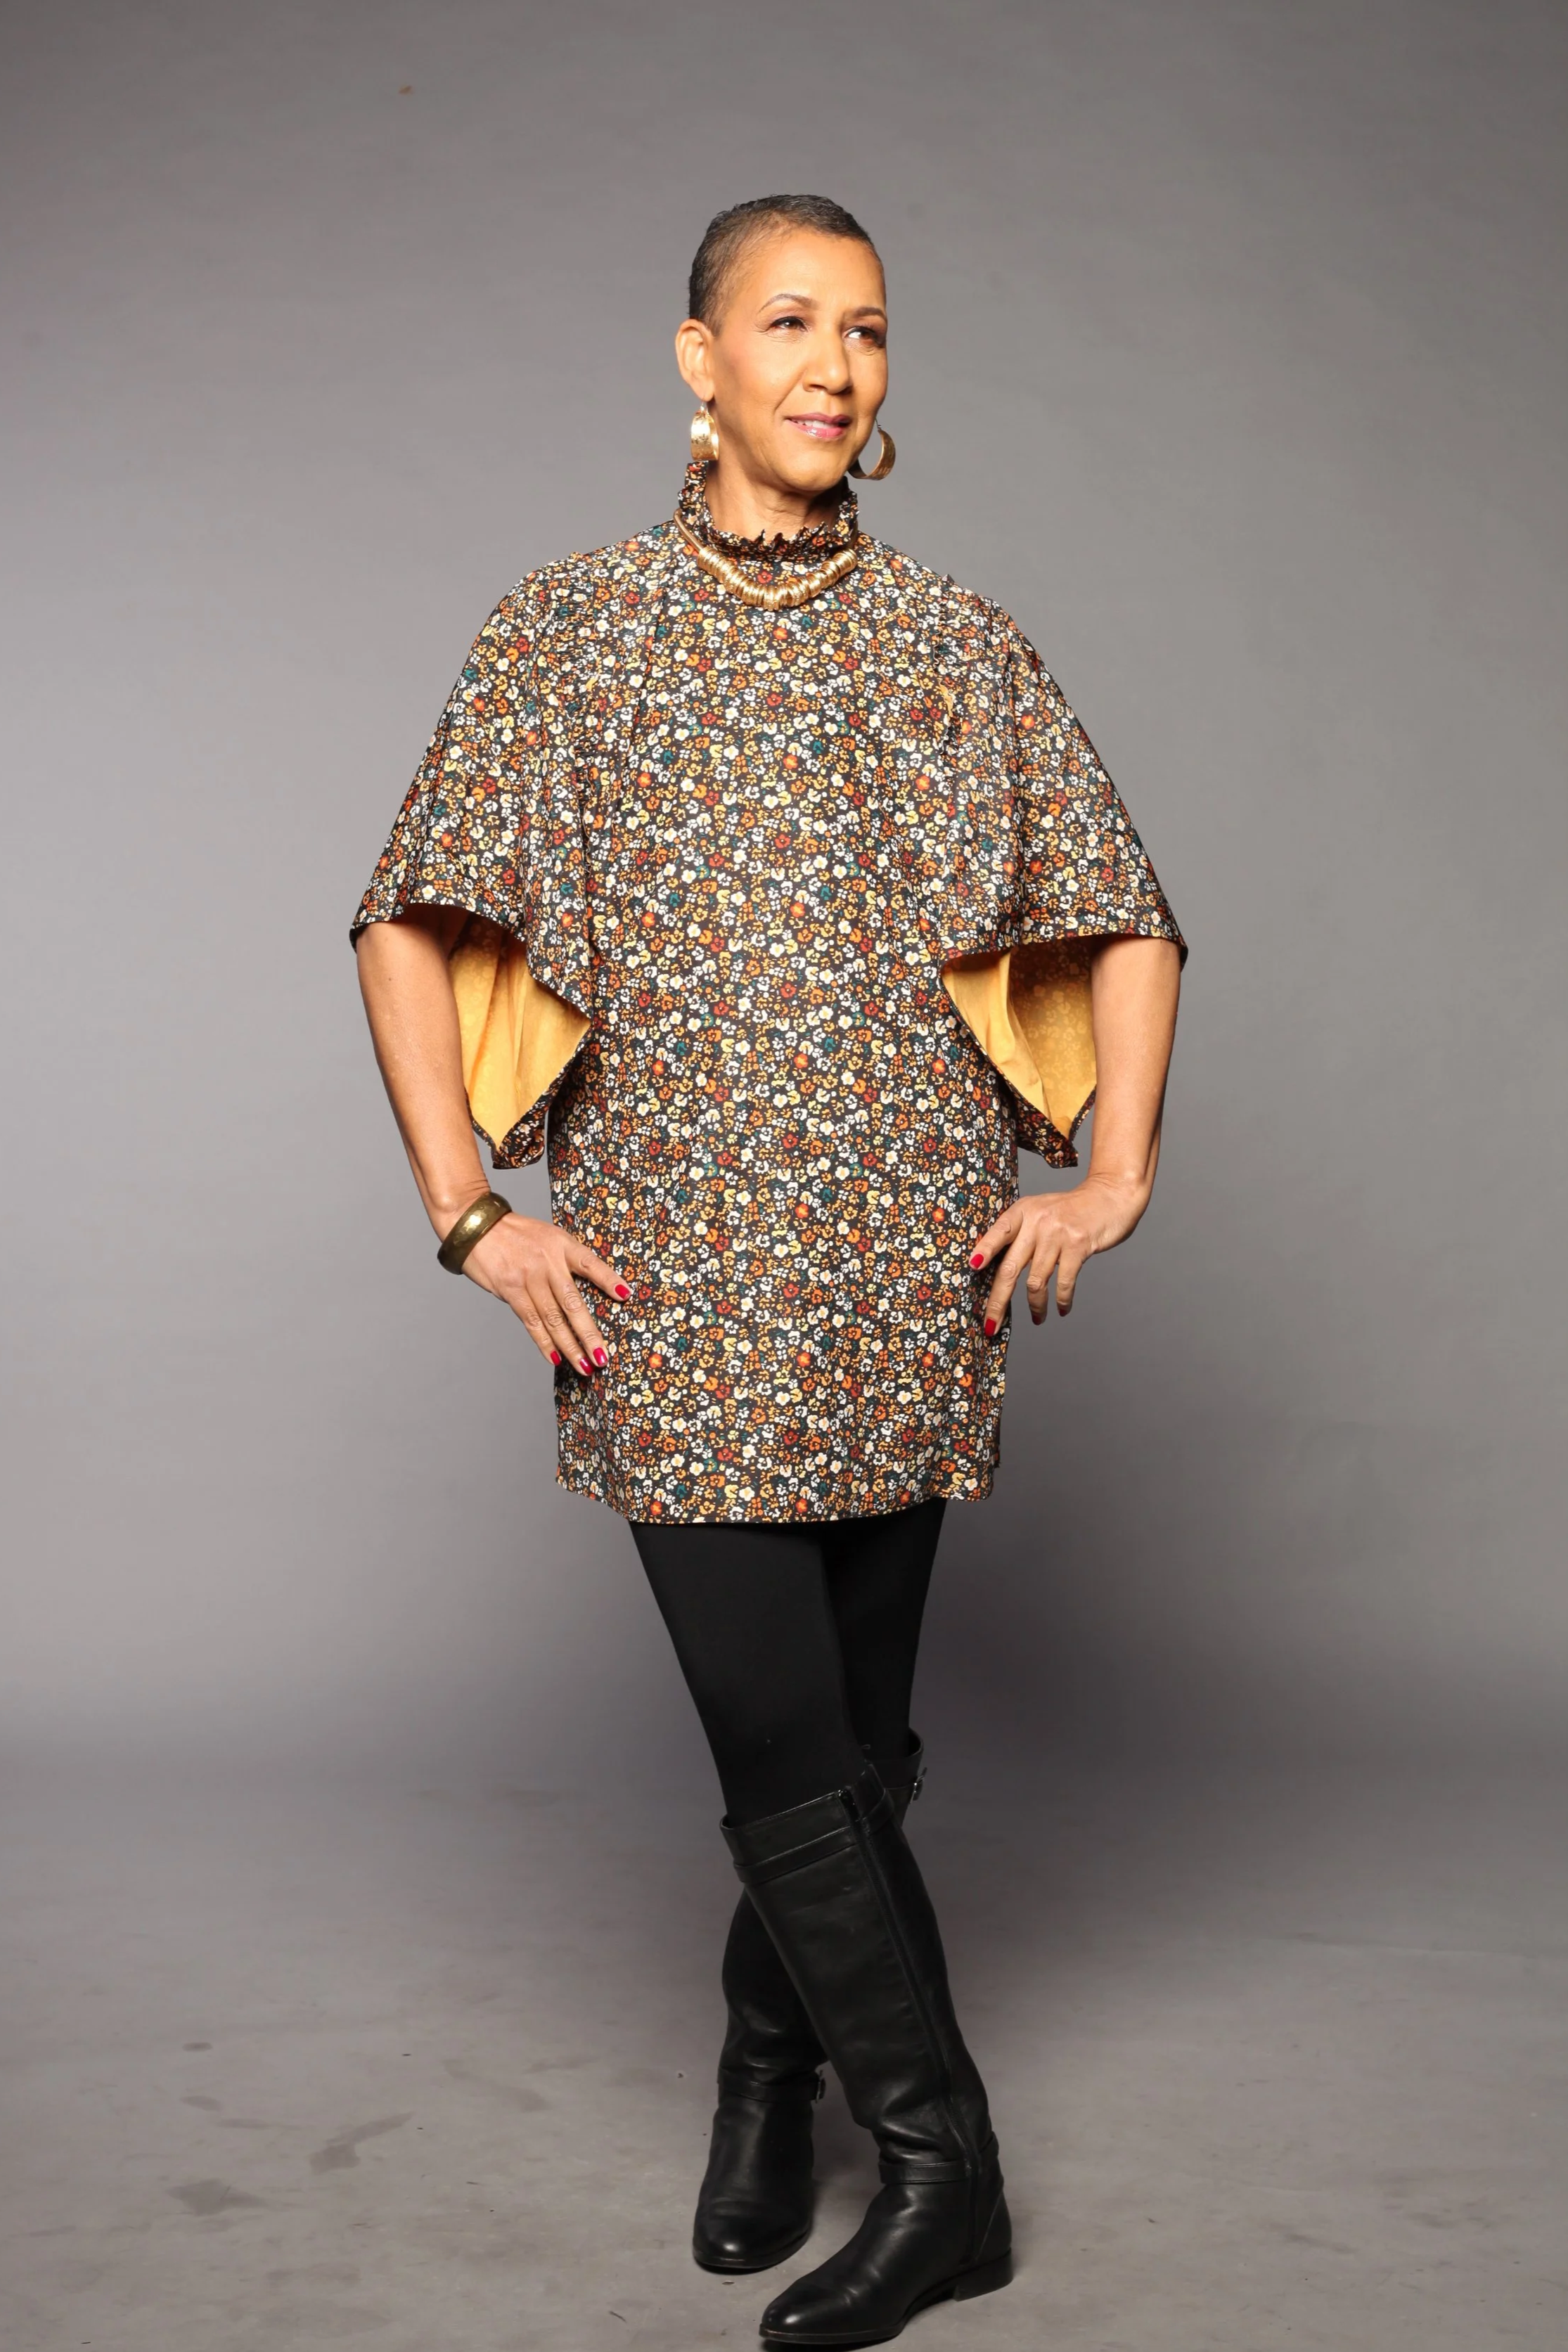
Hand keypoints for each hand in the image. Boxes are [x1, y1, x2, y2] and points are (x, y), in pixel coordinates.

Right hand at [461, 1213, 631, 1375]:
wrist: (476, 1226)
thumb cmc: (515, 1233)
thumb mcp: (546, 1236)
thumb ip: (563, 1260)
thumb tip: (583, 1294)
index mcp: (561, 1244)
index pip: (590, 1263)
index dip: (608, 1279)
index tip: (626, 1296)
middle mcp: (547, 1262)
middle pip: (573, 1303)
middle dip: (589, 1334)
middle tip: (603, 1357)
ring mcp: (528, 1278)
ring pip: (553, 1319)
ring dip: (570, 1346)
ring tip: (585, 1366)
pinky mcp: (511, 1291)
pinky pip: (531, 1322)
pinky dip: (545, 1343)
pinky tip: (556, 1358)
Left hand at [970, 1177, 1150, 1329]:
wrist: (1111, 1195)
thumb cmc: (1072, 1209)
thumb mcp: (1041, 1210)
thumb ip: (1022, 1233)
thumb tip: (997, 1269)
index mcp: (1023, 1211)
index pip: (997, 1233)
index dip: (984, 1251)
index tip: (972, 1269)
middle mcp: (1037, 1221)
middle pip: (1009, 1268)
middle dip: (998, 1301)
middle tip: (992, 1324)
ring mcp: (1057, 1234)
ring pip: (1036, 1281)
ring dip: (1035, 1306)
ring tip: (1037, 1318)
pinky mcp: (1078, 1246)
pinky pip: (1063, 1282)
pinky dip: (1061, 1300)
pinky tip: (1061, 1309)